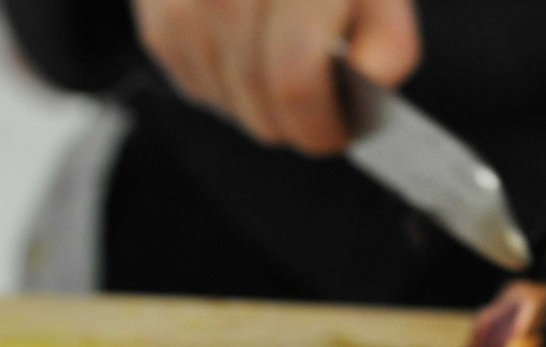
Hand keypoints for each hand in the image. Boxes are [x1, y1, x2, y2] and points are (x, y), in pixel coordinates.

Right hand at [132, 0, 419, 155]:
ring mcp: (186, 5)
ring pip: (229, 105)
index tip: (337, 134)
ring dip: (262, 109)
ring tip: (282, 73)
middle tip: (317, 112)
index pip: (296, 81)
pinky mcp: (159, 21)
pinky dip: (228, 90)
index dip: (321, 126)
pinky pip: (199, 92)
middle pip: (261, 105)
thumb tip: (364, 93)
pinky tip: (247, 56)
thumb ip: (387, 45)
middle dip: (296, 124)